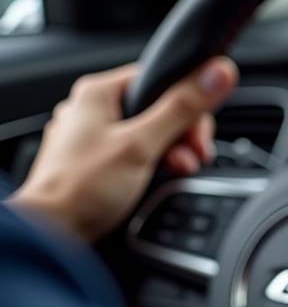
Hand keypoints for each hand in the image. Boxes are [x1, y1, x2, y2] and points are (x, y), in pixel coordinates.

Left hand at [8, 59, 237, 242]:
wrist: (53, 231)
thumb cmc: (81, 188)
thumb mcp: (141, 144)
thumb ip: (181, 109)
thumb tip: (216, 75)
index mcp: (99, 92)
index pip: (159, 79)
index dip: (188, 105)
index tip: (199, 132)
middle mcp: (94, 109)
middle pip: (159, 108)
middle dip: (183, 135)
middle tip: (194, 155)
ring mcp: (96, 136)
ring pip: (151, 133)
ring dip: (173, 153)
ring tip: (177, 170)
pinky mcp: (100, 160)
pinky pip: (138, 153)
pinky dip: (155, 165)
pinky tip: (160, 177)